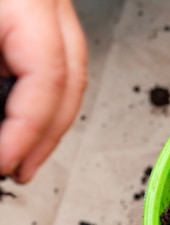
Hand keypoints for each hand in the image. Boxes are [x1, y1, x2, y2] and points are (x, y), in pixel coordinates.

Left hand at [0, 0, 86, 182]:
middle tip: (18, 170)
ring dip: (49, 120)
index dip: (27, 130)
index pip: (46, 76)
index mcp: (24, 1)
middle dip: (46, 135)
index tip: (3, 163)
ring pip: (69, 73)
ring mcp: (43, 4)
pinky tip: (19, 116)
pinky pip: (51, 60)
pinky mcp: (31, 10)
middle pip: (70, 81)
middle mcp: (44, 2)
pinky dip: (38, 94)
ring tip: (23, 153)